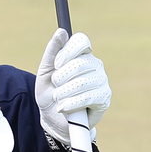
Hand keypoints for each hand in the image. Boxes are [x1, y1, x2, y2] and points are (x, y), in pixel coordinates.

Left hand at [35, 27, 110, 151]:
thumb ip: (52, 51)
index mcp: (82, 54)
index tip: (57, 63)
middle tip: (55, 86)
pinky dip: (72, 103)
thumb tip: (61, 32)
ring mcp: (102, 81)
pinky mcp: (104, 98)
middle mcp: (95, 65)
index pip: (81, 41)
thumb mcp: (45, 72)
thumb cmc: (50, 92)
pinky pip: (89, 97)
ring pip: (83, 81)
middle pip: (80, 63)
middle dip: (61, 77)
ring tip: (58, 99)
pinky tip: (63, 107)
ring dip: (64, 93)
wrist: (53, 119)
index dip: (68, 51)